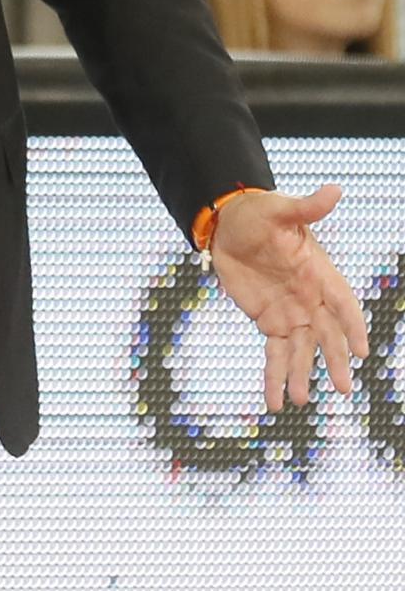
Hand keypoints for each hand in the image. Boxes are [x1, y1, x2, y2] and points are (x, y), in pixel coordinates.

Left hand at [209, 186, 368, 412]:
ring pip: (301, 350)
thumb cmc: (260, 214)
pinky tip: (275, 401)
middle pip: (327, 334)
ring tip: (301, 400)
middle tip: (342, 388)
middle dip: (334, 360)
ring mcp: (291, 313)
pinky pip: (274, 353)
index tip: (361, 352)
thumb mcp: (280, 210)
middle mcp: (310, 298)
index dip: (353, 326)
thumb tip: (335, 189)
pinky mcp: (268, 321)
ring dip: (301, 374)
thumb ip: (307, 207)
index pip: (343, 303)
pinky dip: (274, 376)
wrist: (229, 224)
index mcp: (319, 272)